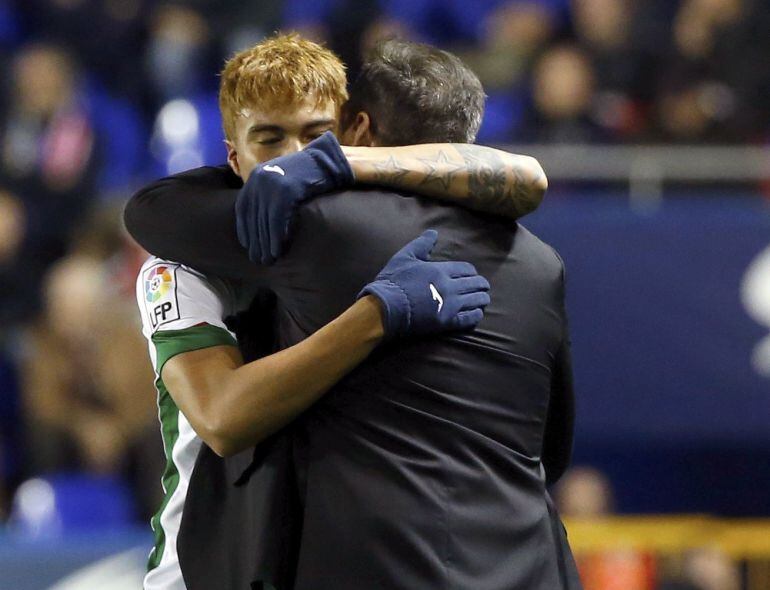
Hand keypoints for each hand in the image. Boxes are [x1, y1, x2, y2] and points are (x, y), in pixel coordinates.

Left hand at [235, 131, 353, 264]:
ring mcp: (272, 184)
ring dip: (264, 244)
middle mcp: (259, 179)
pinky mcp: (286, 191)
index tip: (248, 246)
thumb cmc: (307, 175)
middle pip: (252, 217)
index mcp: (256, 176)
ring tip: (268, 260)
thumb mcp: (282, 180)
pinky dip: (275, 238)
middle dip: (255, 241)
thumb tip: (261, 220)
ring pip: (262, 221)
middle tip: (257, 260)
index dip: (244, 229)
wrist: (326, 162)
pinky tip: (277, 251)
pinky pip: (276, 221)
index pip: (243, 209)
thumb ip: (269, 195)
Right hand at [359, 230, 489, 338]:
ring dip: (482, 299)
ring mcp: (450, 305)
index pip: (466, 269)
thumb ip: (421, 244)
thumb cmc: (393, 281)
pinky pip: (468, 319)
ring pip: (475, 300)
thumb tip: (433, 232)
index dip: (472, 272)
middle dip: (481, 284)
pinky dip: (476, 315)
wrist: (386, 307)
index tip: (473, 274)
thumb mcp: (405, 256)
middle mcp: (450, 287)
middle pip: (474, 284)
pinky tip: (478, 313)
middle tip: (484, 286)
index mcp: (441, 270)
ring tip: (485, 299)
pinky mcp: (446, 322)